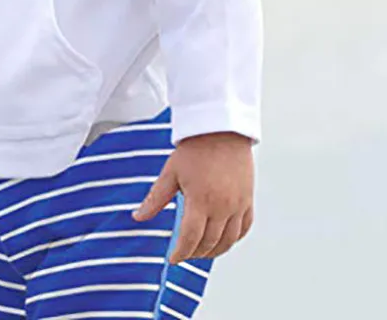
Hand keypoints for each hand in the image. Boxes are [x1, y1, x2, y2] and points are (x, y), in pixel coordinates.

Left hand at [133, 131, 253, 263]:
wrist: (221, 129)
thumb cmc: (196, 147)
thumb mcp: (170, 172)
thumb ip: (155, 199)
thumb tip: (138, 216)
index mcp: (200, 200)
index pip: (190, 239)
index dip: (180, 253)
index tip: (173, 258)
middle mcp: (222, 206)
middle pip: (209, 243)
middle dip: (195, 253)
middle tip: (185, 253)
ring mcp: (238, 204)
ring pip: (228, 240)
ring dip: (215, 251)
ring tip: (202, 251)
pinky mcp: (248, 199)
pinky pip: (244, 227)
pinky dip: (234, 239)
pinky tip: (224, 239)